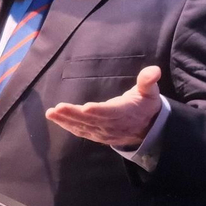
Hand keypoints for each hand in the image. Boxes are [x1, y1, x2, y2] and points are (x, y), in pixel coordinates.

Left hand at [45, 65, 162, 146]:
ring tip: (51, 113)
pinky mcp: (97, 135)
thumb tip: (154, 70)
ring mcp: (103, 132)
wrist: (147, 130)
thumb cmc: (145, 105)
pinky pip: (81, 132)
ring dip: (66, 120)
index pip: (111, 112)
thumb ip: (148, 81)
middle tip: (58, 108)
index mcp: (125, 112)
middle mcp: (112, 124)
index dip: (99, 111)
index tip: (86, 108)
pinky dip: (68, 126)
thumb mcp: (150, 92)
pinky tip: (56, 119)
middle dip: (73, 114)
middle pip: (91, 120)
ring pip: (83, 127)